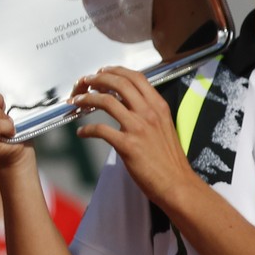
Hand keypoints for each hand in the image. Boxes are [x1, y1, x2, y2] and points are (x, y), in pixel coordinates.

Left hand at [73, 67, 192, 205]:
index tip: (102, 72)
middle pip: (119, 83)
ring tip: (77, 101)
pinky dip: (86, 130)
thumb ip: (147, 114)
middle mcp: (149, 113)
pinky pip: (100, 130)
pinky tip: (82, 133)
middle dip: (97, 79)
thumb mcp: (164, 128)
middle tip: (85, 83)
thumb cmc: (169, 160)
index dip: (115, 71)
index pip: (136, 78)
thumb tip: (126, 105)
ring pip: (106, 101)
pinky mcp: (128, 145)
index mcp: (159, 107)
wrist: (177, 183)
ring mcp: (139, 128)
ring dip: (87, 98)